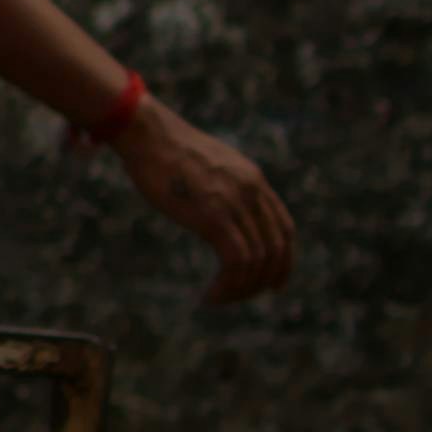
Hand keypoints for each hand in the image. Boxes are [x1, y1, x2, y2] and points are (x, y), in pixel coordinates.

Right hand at [111, 99, 293, 305]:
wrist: (147, 133)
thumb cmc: (163, 150)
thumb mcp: (205, 165)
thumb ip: (220, 186)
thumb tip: (213, 205)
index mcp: (253, 179)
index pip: (284, 229)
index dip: (283, 261)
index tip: (272, 283)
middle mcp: (252, 192)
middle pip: (275, 249)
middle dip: (262, 281)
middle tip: (239, 296)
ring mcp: (235, 204)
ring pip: (257, 261)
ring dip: (241, 289)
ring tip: (219, 298)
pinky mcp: (214, 216)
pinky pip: (236, 261)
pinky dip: (228, 286)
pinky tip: (210, 295)